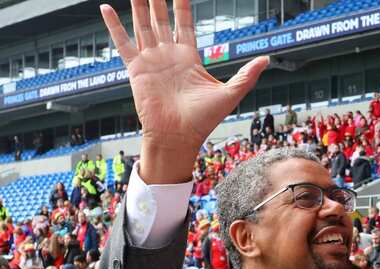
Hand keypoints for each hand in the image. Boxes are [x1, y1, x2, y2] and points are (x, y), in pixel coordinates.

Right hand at [100, 0, 267, 183]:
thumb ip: (247, 74)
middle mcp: (168, 56)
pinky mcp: (136, 69)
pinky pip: (123, 43)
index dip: (182, 6)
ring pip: (143, 26)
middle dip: (158, 1)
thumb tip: (266, 59)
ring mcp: (151, 61)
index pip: (185, 24)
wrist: (178, 137)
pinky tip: (105, 8)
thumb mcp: (230, 93)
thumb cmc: (204, 120)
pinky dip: (114, 26)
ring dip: (139, 7)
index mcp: (189, 58)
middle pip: (162, 20)